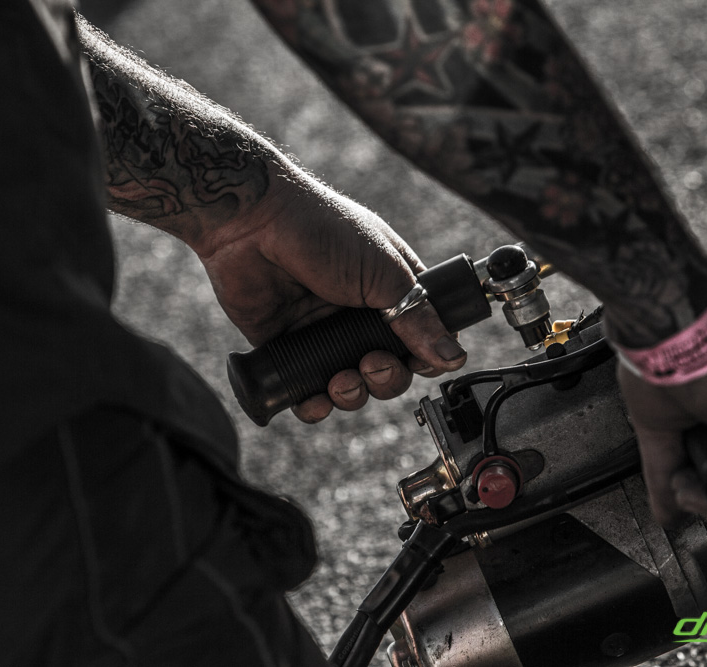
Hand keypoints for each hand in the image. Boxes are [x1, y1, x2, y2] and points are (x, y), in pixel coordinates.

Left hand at [192, 170, 467, 422]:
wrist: (253, 222)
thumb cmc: (322, 229)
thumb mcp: (383, 274)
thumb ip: (418, 319)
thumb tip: (453, 356)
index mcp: (391, 290)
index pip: (423, 337)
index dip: (425, 358)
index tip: (420, 364)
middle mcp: (360, 314)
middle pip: (389, 368)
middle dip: (386, 378)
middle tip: (372, 364)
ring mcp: (323, 332)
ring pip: (351, 385)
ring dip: (353, 394)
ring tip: (342, 380)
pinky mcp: (287, 347)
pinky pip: (305, 389)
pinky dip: (313, 403)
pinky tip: (315, 398)